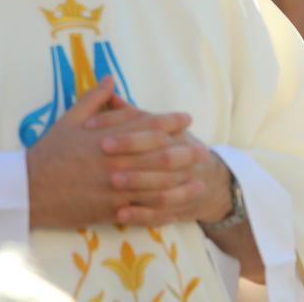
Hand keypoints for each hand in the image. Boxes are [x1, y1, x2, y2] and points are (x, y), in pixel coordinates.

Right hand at [27, 77, 194, 229]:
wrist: (30, 188)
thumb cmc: (49, 152)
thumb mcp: (68, 119)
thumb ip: (93, 99)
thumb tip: (110, 78)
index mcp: (106, 136)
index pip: (146, 125)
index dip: (170, 121)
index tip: (186, 118)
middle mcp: (115, 161)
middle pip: (159, 155)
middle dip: (185, 151)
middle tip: (203, 149)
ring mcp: (115, 187)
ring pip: (158, 183)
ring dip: (183, 180)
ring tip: (201, 177)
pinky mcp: (112, 209)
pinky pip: (145, 208)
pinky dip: (165, 206)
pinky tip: (180, 204)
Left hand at [103, 121, 231, 226]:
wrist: (212, 183)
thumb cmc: (174, 149)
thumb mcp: (157, 128)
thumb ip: (131, 113)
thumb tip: (106, 88)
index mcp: (174, 136)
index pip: (149, 125)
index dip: (119, 123)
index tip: (91, 125)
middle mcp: (183, 160)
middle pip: (160, 154)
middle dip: (131, 149)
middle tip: (102, 148)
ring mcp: (184, 186)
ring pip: (162, 186)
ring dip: (137, 183)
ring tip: (112, 181)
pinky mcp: (179, 209)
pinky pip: (161, 215)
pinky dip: (141, 215)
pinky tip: (119, 214)